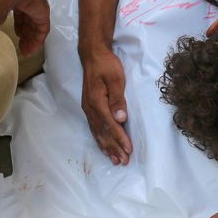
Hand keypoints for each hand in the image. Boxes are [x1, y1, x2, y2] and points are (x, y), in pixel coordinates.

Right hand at [11, 0, 49, 56]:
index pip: (21, 11)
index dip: (19, 24)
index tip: (16, 34)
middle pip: (29, 19)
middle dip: (25, 33)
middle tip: (21, 46)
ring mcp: (38, 4)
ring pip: (36, 25)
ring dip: (31, 38)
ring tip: (26, 51)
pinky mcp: (44, 12)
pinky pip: (42, 28)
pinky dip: (38, 40)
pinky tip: (32, 49)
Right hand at [81, 47, 131, 164]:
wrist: (93, 55)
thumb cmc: (106, 65)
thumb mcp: (115, 78)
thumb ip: (117, 99)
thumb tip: (121, 118)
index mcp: (96, 102)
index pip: (110, 125)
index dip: (119, 138)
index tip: (128, 150)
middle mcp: (90, 109)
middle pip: (103, 133)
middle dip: (114, 148)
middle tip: (123, 161)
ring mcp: (89, 109)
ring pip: (98, 133)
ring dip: (107, 148)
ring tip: (115, 160)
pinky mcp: (90, 108)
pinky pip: (94, 129)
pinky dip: (100, 140)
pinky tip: (105, 148)